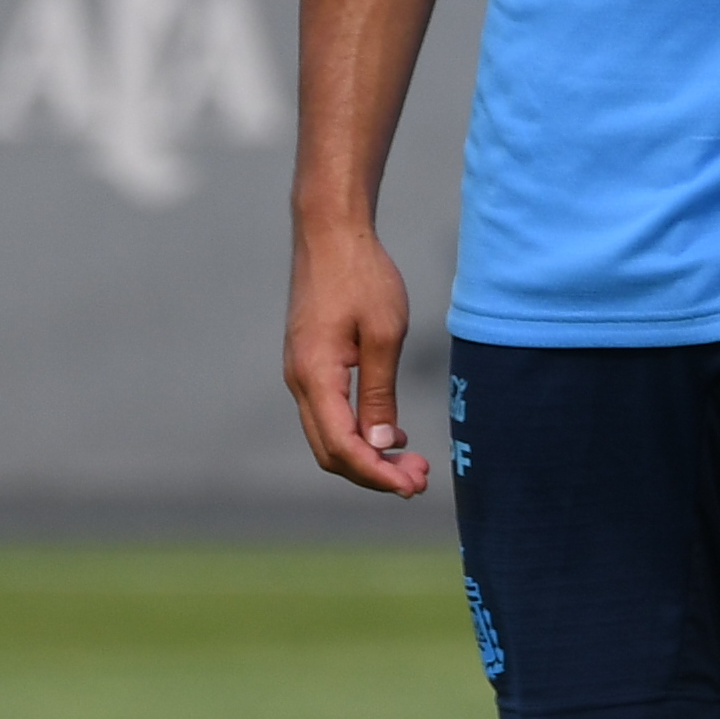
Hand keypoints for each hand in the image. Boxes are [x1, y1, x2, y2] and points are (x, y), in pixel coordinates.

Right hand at [285, 221, 425, 495]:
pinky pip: (327, 414)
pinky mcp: (309, 365)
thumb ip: (379, 391)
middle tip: (419, 479)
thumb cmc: (361, 276)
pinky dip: (356, 432)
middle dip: (373, 473)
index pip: (342, 446)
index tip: (412, 485)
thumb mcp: (383, 334)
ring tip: (410, 461)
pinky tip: (390, 432)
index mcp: (315, 376)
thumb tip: (379, 442)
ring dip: (366, 455)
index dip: (377, 474)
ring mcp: (300, 373)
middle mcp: (300, 380)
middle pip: (330, 451)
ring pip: (327, 436)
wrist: (330, 233)